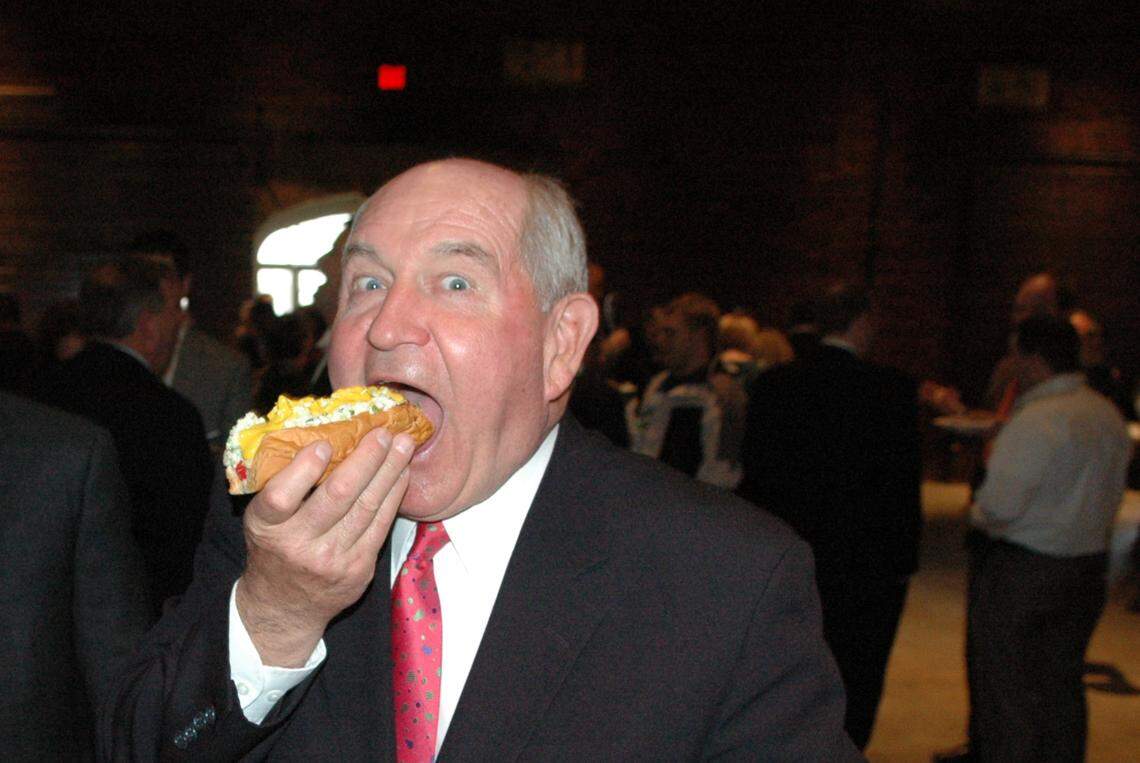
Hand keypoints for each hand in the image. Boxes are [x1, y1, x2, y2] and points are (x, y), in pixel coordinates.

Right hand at [235, 428, 414, 666]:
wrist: (285, 608)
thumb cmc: (276, 548)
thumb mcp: (264, 520)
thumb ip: (284, 486)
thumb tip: (323, 434)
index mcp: (267, 527)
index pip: (281, 497)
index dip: (304, 470)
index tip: (325, 444)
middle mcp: (298, 545)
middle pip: (338, 496)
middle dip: (366, 460)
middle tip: (383, 433)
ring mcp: (332, 560)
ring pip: (367, 507)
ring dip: (389, 471)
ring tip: (404, 444)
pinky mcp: (359, 569)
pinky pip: (381, 525)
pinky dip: (394, 495)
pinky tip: (402, 473)